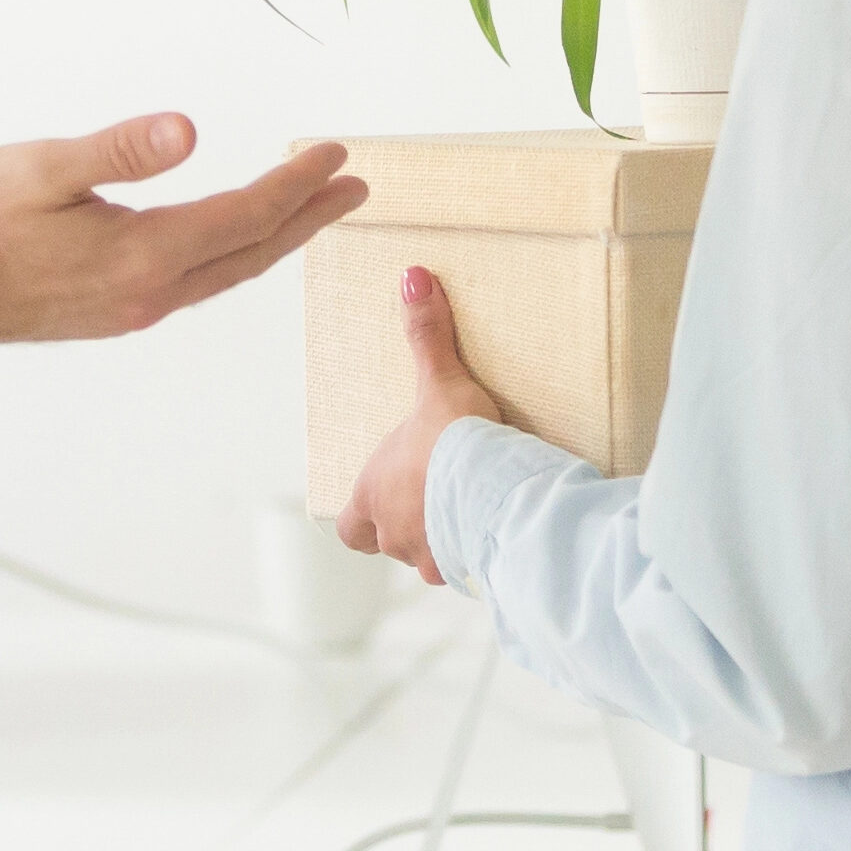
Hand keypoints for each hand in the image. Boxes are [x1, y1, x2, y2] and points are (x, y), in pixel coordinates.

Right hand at [0, 115, 365, 342]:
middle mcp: (146, 293)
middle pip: (251, 253)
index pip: (244, 215)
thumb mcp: (45, 167)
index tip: (335, 154)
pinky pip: (194, 285)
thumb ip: (121, 150)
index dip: (296, 184)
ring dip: (274, 239)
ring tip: (309, 210)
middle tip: (354, 187)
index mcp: (140, 256)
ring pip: (225, 274)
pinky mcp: (109, 314)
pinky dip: (231, 257)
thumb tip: (188, 131)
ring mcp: (129, 310)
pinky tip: (232, 242)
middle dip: (307, 217)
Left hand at [334, 266, 506, 582]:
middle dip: (412, 523)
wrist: (498, 488)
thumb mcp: (438, 383)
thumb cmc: (456, 442)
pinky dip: (481, 553)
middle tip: (436, 498)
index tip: (379, 503)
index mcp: (374, 498)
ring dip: (446, 539)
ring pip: (431, 558)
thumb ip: (426, 336)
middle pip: (392, 542)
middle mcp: (397, 536)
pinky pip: (471, 568)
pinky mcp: (472, 573)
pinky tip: (500, 531)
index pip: (350, 527)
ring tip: (473, 513)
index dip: (362, 516)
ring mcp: (433, 559)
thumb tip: (412, 278)